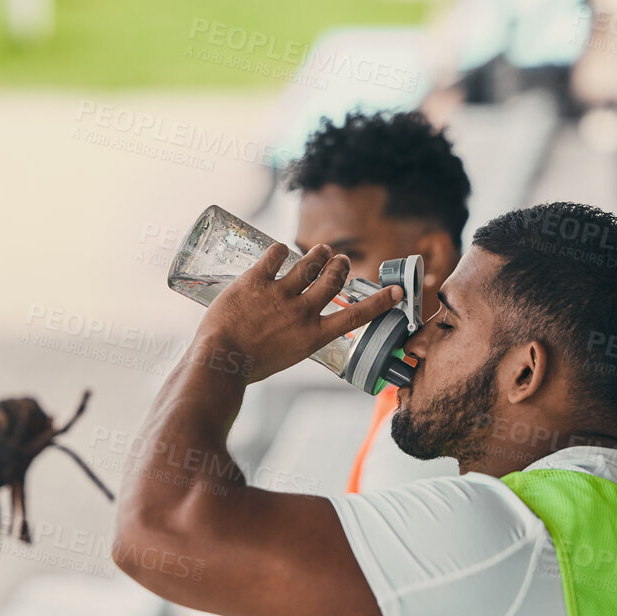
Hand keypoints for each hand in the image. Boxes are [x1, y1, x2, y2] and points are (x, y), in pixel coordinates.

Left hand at [192, 244, 402, 384]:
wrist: (219, 362)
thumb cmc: (249, 366)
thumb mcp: (287, 356)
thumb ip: (299, 336)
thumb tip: (302, 324)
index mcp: (313, 336)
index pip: (356, 315)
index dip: (380, 301)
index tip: (397, 291)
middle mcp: (302, 312)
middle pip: (334, 279)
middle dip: (340, 266)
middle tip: (339, 261)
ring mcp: (279, 294)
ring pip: (309, 262)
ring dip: (319, 253)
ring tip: (320, 250)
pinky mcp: (256, 281)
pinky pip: (275, 254)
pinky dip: (281, 250)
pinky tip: (280, 251)